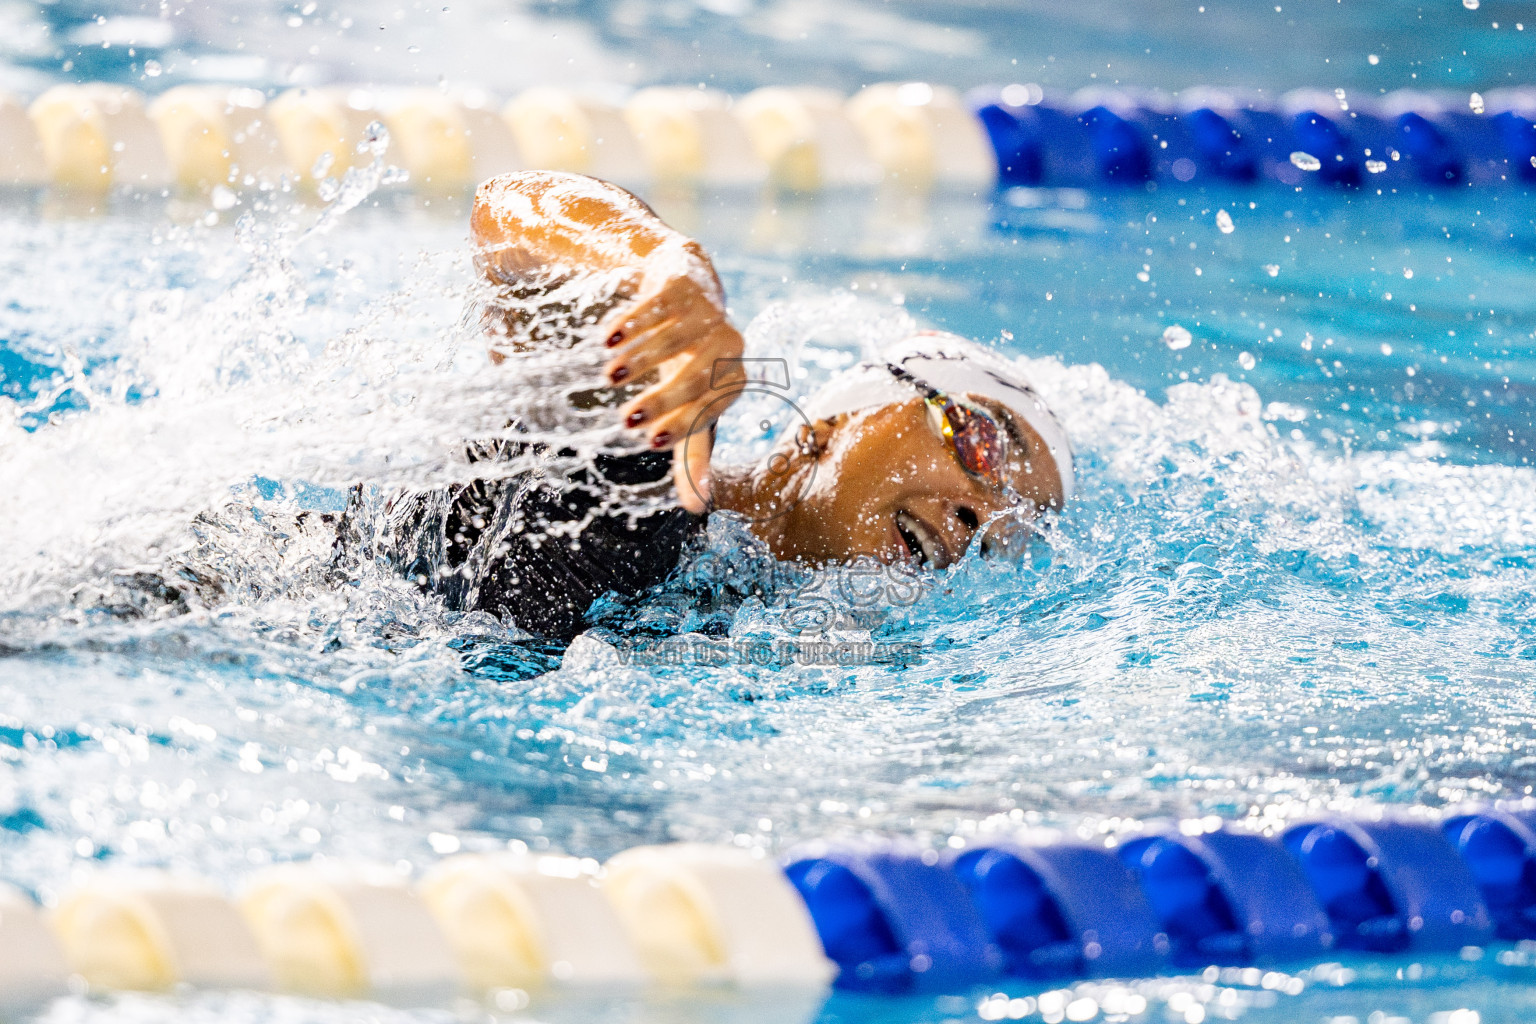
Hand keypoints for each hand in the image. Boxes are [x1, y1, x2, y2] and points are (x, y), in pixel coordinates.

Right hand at [599, 267, 745, 513]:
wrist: (687, 290)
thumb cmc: (688, 362)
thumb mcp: (690, 407)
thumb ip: (693, 455)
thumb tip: (700, 509)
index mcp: (733, 381)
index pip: (710, 408)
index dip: (682, 425)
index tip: (648, 441)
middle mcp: (730, 346)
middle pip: (698, 376)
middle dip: (662, 400)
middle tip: (625, 420)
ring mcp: (710, 312)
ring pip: (676, 338)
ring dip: (643, 359)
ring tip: (610, 376)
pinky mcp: (686, 285)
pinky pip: (660, 305)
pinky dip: (633, 323)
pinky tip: (608, 339)